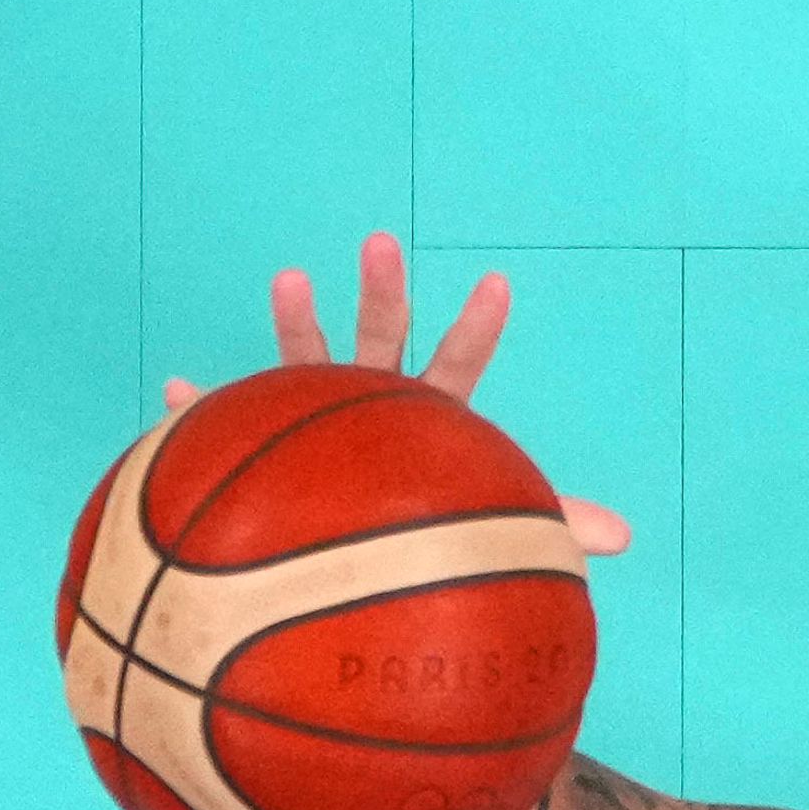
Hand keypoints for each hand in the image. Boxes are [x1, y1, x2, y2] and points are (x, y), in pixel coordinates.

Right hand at [157, 230, 628, 558]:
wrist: (348, 568)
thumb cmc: (425, 534)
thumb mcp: (492, 525)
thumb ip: (554, 523)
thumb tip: (629, 537)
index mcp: (425, 419)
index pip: (459, 365)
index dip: (478, 327)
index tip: (499, 283)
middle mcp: (368, 405)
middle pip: (381, 337)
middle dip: (384, 288)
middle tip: (384, 240)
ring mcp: (309, 418)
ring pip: (301, 362)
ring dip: (297, 321)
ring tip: (291, 276)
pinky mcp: (257, 445)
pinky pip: (223, 426)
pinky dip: (201, 411)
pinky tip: (178, 392)